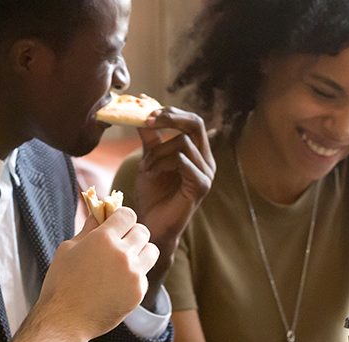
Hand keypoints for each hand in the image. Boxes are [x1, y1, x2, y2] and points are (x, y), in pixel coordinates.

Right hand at [32, 208, 158, 340]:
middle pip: (143, 231)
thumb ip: (87, 230)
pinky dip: (136, 275)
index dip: (121, 218)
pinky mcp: (138, 292)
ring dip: (141, 251)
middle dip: (131, 233)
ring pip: (151, 251)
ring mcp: (133, 274)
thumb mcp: (67, 249)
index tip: (116, 224)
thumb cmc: (61, 282)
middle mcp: (123, 254)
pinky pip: (145, 274)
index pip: (128, 215)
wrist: (66, 320)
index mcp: (103, 239)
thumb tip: (99, 215)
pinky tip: (119, 282)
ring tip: (126, 260)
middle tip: (121, 243)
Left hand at [133, 107, 215, 251]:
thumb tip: (142, 112)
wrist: (151, 226)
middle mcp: (207, 161)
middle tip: (147, 120)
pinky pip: (183, 161)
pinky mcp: (201, 187)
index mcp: (198, 153)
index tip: (146, 109)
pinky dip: (163, 163)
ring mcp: (207, 174)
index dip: (171, 112)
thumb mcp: (150, 159)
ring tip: (144, 166)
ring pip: (184, 143)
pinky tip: (150, 173)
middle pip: (196, 124)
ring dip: (158, 151)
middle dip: (170, 118)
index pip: (191, 121)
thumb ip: (150, 138)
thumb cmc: (153, 195)